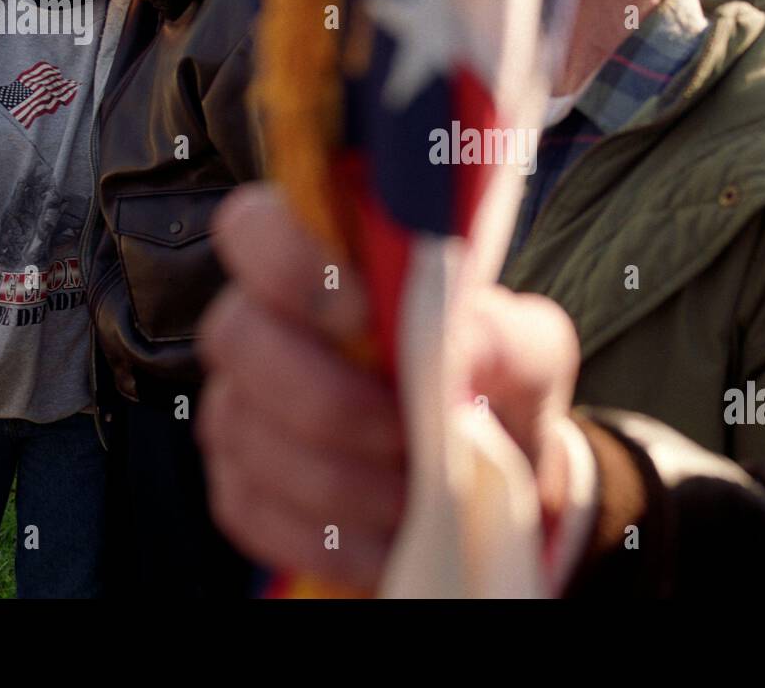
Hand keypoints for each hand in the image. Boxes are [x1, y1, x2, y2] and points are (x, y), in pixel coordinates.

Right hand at [197, 184, 580, 592]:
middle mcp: (262, 323)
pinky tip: (384, 540)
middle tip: (402, 433)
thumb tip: (457, 340)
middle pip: (237, 337)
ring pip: (248, 435)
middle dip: (325, 397)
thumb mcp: (527, 350)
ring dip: (339, 479)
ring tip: (410, 495)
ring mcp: (241, 407)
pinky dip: (328, 537)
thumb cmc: (493, 380)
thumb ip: (503, 336)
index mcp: (321, 261)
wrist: (494, 470)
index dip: (287, 263)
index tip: (361, 312)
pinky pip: (254, 513)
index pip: (254, 225)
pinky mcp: (242, 487)